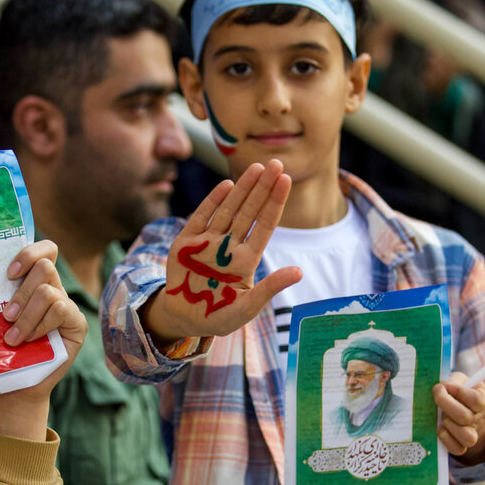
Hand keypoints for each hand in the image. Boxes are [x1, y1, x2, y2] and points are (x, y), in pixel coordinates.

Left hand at [0, 241, 86, 439]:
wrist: (11, 387)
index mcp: (32, 283)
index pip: (44, 250)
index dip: (28, 254)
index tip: (8, 274)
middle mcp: (52, 290)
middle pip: (45, 265)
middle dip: (21, 292)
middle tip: (5, 316)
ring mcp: (66, 307)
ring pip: (49, 291)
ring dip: (27, 315)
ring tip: (12, 338)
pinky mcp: (76, 325)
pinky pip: (60, 310)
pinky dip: (41, 325)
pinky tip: (30, 341)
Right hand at [143, 160, 301, 342]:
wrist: (185, 320)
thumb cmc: (219, 316)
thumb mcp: (247, 308)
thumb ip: (270, 289)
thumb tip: (299, 272)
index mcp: (247, 260)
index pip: (265, 226)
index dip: (275, 203)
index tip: (287, 180)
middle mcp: (229, 246)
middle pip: (250, 212)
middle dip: (263, 188)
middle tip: (277, 164)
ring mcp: (208, 243)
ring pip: (229, 210)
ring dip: (242, 189)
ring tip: (257, 167)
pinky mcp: (186, 244)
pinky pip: (201, 218)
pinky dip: (213, 202)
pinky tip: (226, 185)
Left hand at [433, 371, 484, 463]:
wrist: (466, 407)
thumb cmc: (459, 390)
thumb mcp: (459, 380)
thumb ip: (451, 381)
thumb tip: (439, 387)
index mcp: (482, 397)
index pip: (475, 399)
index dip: (457, 391)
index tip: (443, 385)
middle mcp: (480, 417)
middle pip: (465, 417)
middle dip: (445, 405)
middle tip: (437, 395)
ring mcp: (473, 432)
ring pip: (467, 437)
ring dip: (449, 425)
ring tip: (441, 415)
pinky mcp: (463, 444)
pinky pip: (458, 449)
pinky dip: (446, 440)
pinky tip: (440, 428)